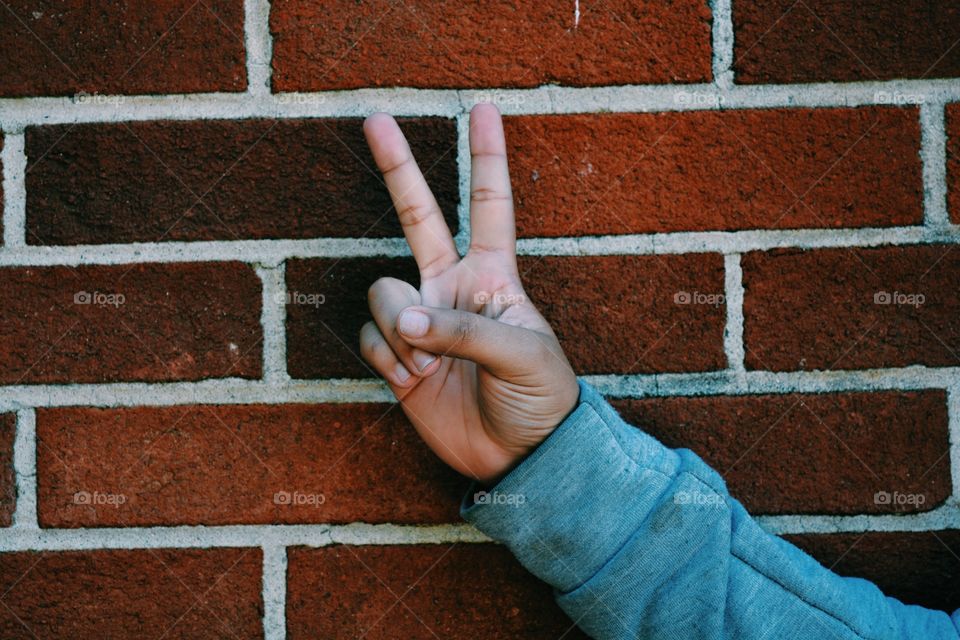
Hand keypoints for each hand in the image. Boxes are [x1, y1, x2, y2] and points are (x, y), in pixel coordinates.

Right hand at [359, 104, 579, 484]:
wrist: (521, 456)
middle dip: (397, 167)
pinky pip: (372, 338)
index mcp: (494, 276)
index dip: (487, 158)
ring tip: (430, 364)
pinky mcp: (398, 358)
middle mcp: (452, 287)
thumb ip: (463, 330)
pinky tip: (415, 381)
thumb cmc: (541, 396)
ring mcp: (422, 321)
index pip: (489, 206)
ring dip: (400, 330)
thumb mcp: (522, 355)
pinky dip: (389, 360)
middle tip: (375, 118)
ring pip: (384, 294)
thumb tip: (404, 319)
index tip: (483, 109)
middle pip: (418, 216)